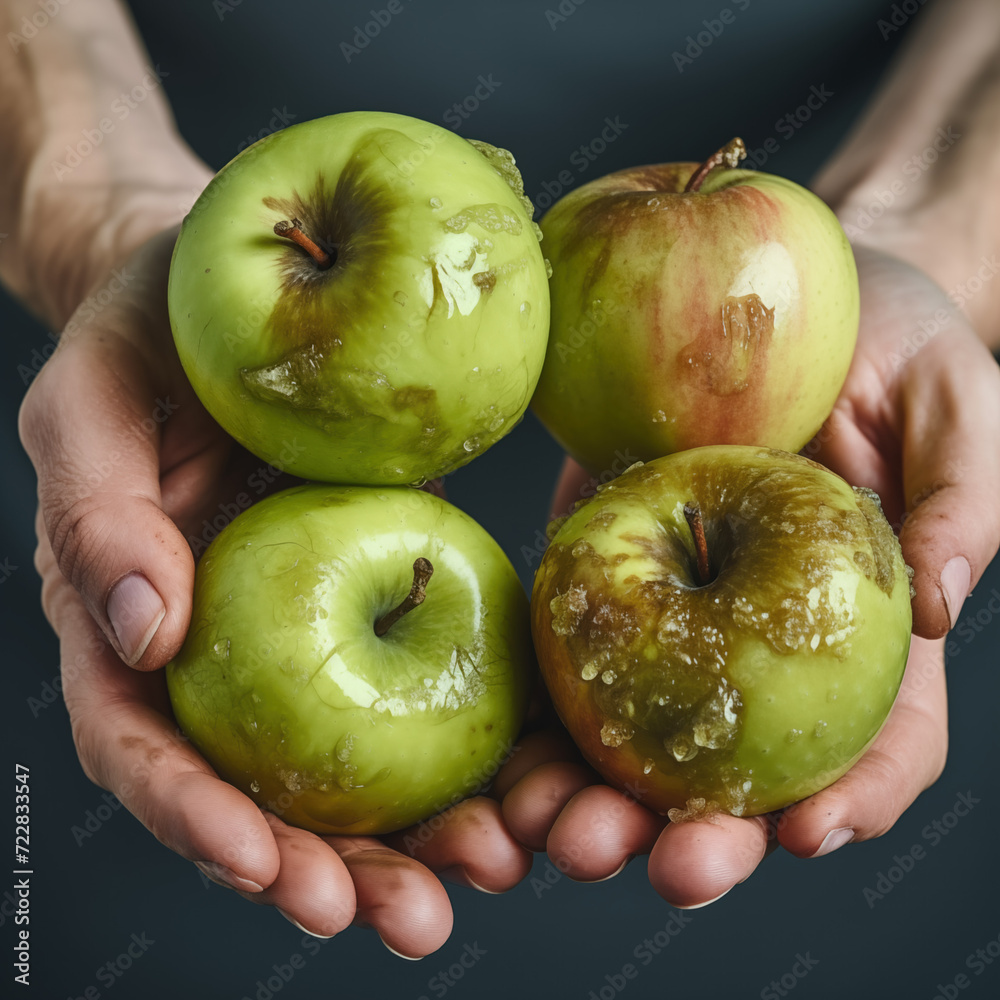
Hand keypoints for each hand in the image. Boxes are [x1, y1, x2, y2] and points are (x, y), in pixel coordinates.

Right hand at [19, 226, 530, 955]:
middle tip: (408, 919)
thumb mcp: (95, 403)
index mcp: (138, 627)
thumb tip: (136, 632)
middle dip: (333, 867)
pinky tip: (528, 780)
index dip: (199, 819)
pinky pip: (428, 683)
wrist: (237, 293)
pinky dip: (472, 745)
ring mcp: (312, 634)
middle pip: (266, 789)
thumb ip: (98, 511)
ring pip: (358, 762)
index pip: (149, 750)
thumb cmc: (146, 339)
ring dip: (418, 836)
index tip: (270, 865)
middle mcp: (227, 652)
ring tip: (487, 873)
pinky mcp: (386, 594)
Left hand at [500, 245, 999, 906]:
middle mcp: (763, 638)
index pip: (877, 739)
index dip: (852, 796)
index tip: (805, 833)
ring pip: (637, 731)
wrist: (790, 287)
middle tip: (647, 866)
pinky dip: (536, 710)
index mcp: (863, 625)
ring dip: (592, 793)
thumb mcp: (956, 406)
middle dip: (693, 832)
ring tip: (545, 832)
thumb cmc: (895, 346)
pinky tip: (500, 752)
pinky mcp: (603, 561)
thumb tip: (933, 611)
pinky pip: (569, 648)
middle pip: (736, 763)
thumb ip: (963, 501)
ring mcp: (676, 608)